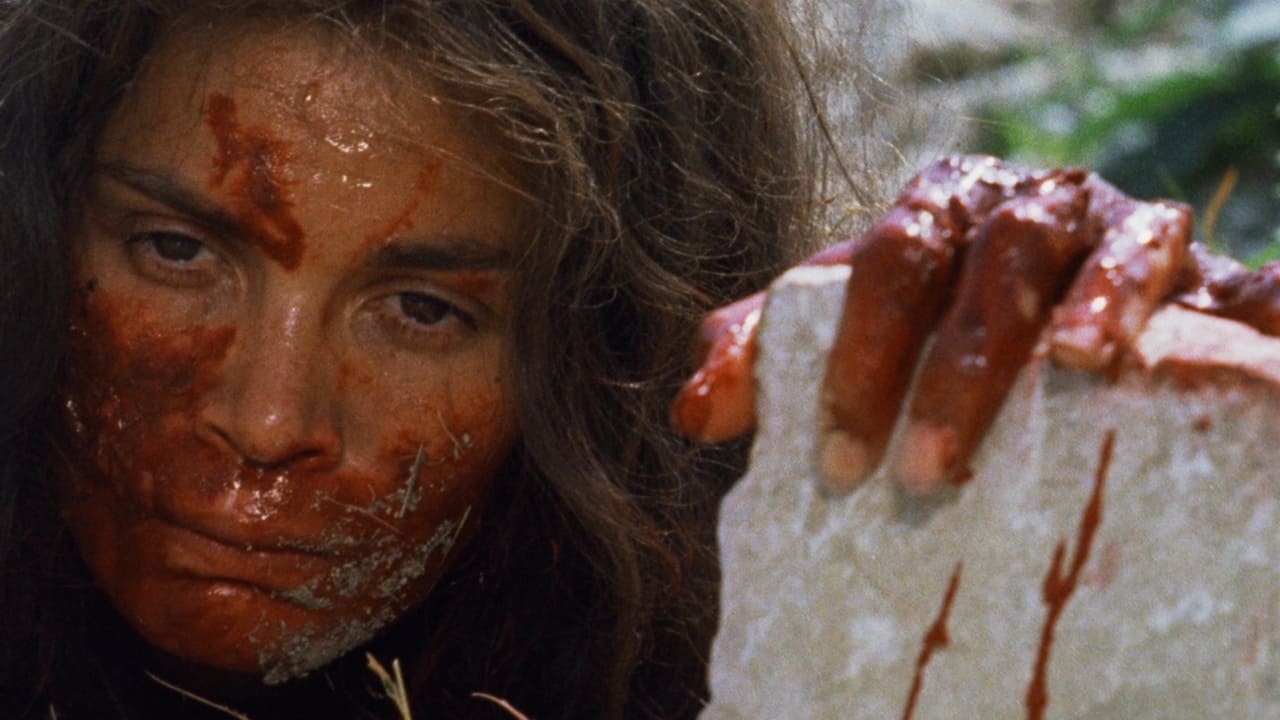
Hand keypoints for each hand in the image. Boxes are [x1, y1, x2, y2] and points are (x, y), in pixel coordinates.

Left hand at [672, 155, 1204, 494]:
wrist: (1089, 294)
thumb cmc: (954, 319)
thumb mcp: (866, 329)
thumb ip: (774, 356)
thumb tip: (690, 411)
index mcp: (923, 213)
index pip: (871, 266)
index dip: (850, 358)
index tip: (835, 463)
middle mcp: (992, 200)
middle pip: (946, 259)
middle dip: (925, 369)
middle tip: (914, 476)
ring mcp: (1074, 212)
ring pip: (1032, 251)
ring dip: (1008, 338)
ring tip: (989, 423)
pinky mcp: (1152, 241)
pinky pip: (1143, 252)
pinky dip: (1117, 295)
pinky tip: (1097, 357)